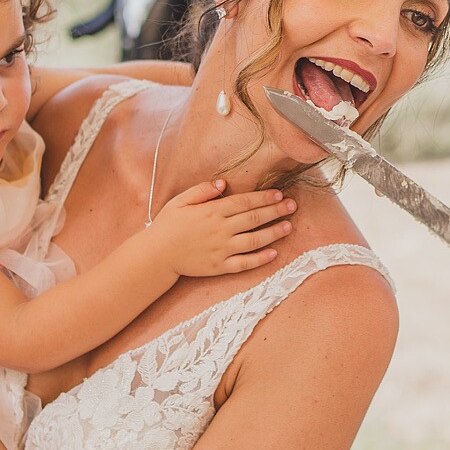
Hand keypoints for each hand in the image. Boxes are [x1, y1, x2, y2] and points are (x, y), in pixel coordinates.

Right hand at [148, 181, 295, 276]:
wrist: (157, 255)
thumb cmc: (168, 225)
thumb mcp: (181, 200)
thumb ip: (202, 190)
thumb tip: (223, 182)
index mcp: (212, 211)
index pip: (245, 202)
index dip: (264, 197)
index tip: (279, 193)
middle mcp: (220, 230)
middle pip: (254, 219)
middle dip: (276, 211)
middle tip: (292, 206)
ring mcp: (222, 250)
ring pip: (254, 241)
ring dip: (274, 233)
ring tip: (289, 226)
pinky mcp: (220, 267)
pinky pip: (244, 263)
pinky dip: (260, 259)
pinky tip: (274, 253)